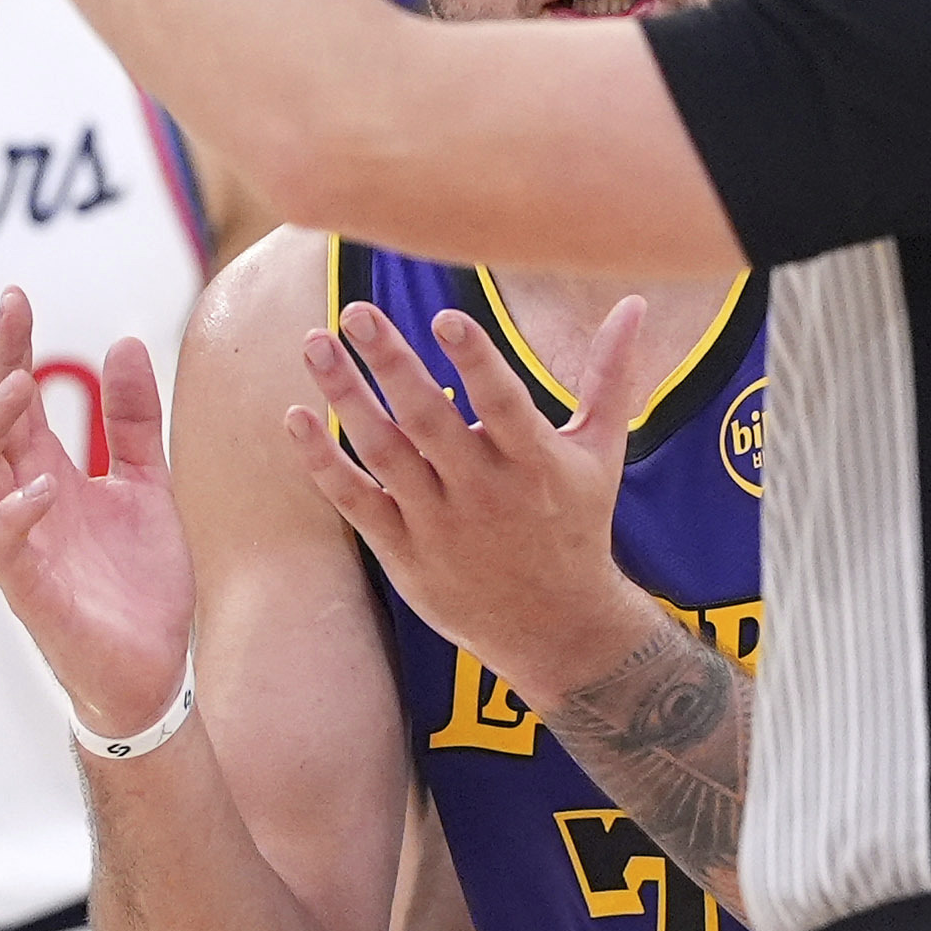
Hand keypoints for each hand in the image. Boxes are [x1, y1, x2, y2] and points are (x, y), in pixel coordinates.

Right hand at [0, 286, 193, 737]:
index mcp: (48, 474)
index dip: (11, 348)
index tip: (17, 295)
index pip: (16, 401)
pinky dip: (15, 514)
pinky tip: (42, 487)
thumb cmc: (139, 581)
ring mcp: (23, 546)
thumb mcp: (147, 484)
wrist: (156, 669)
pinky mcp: (32, 591)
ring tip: (20, 384)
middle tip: (10, 311)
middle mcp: (25, 502)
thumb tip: (124, 341)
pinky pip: (4, 547)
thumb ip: (134, 421)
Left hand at [285, 296, 652, 712]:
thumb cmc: (576, 522)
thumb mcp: (601, 451)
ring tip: (314, 342)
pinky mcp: (403, 552)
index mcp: (535, 464)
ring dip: (345, 397)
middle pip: (430, 421)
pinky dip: (323, 463)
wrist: (556, 628)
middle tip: (354, 311)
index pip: (503, 404)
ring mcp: (439, 525)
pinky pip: (356, 501)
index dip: (476, 361)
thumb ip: (610, 374)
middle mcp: (485, 493)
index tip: (445, 314)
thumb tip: (635, 303)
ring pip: (385, 453)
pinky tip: (295, 417)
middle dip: (391, 363)